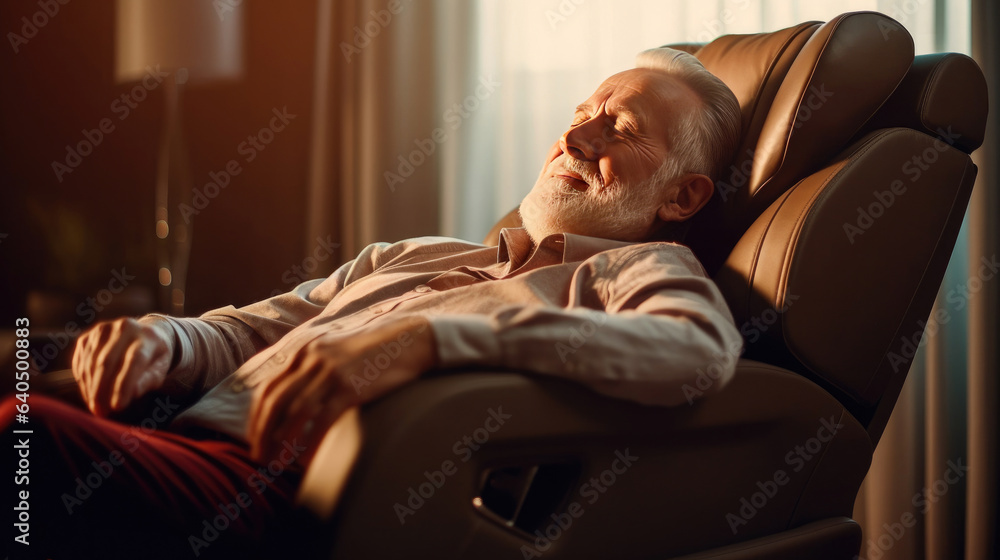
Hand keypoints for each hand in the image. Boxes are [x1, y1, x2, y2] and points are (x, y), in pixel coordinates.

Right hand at [72, 317, 174, 415]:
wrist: (143, 335)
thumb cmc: (154, 358)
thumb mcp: (159, 370)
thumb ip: (148, 381)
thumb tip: (131, 393)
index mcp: (148, 337)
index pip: (134, 360)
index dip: (124, 384)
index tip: (118, 406)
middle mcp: (124, 328)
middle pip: (107, 362)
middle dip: (102, 390)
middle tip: (100, 412)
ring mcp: (104, 330)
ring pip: (91, 362)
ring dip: (90, 388)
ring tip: (95, 407)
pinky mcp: (88, 336)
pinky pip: (80, 361)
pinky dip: (82, 380)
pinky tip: (89, 393)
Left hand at [248, 316, 436, 463]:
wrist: (409, 340)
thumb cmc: (374, 350)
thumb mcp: (336, 349)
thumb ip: (314, 365)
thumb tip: (297, 393)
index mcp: (305, 352)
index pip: (269, 388)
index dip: (257, 417)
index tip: (255, 438)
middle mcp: (312, 360)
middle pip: (275, 402)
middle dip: (262, 434)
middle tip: (259, 458)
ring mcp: (331, 374)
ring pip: (294, 414)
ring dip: (281, 443)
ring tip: (277, 464)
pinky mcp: (350, 388)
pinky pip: (322, 422)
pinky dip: (310, 444)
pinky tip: (306, 461)